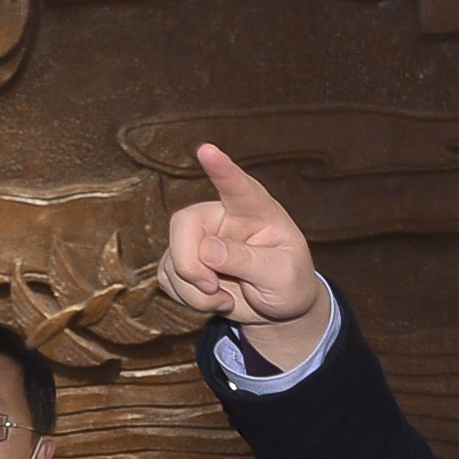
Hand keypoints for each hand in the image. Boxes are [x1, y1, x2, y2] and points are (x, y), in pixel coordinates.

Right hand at [158, 143, 334, 371]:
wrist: (279, 308)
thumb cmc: (289, 283)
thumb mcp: (282, 276)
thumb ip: (249, 261)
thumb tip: (207, 250)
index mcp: (255, 210)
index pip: (237, 185)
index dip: (221, 168)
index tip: (206, 150)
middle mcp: (223, 217)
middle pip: (185, 223)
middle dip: (189, 263)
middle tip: (212, 287)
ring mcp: (201, 238)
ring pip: (173, 258)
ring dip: (193, 290)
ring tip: (224, 298)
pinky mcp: (186, 261)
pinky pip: (168, 278)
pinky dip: (187, 299)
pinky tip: (214, 299)